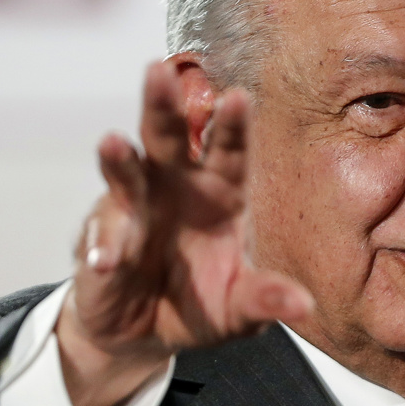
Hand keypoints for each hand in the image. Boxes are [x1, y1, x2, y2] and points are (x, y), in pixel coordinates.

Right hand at [55, 61, 313, 405]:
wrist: (144, 334)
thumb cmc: (199, 304)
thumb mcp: (238, 309)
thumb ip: (265, 300)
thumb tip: (304, 307)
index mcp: (219, 191)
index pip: (229, 149)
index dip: (232, 125)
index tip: (238, 97)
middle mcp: (174, 185)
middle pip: (168, 137)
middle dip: (163, 105)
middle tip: (158, 71)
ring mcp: (134, 207)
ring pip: (125, 171)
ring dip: (118, 158)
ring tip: (113, 144)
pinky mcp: (100, 239)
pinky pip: (102, 238)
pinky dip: (105, 247)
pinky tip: (106, 261)